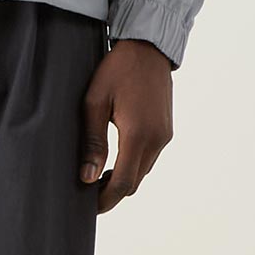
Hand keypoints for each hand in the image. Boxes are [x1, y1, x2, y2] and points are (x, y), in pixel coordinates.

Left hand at [80, 39, 173, 212]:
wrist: (148, 48)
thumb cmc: (117, 70)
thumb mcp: (95, 104)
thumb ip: (92, 142)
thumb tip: (87, 176)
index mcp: (138, 135)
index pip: (123, 183)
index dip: (106, 200)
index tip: (89, 207)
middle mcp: (157, 139)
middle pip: (135, 182)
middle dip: (112, 193)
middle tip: (88, 193)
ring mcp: (164, 135)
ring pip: (143, 171)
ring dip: (123, 178)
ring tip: (97, 177)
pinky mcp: (166, 130)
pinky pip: (149, 157)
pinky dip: (133, 165)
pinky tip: (115, 160)